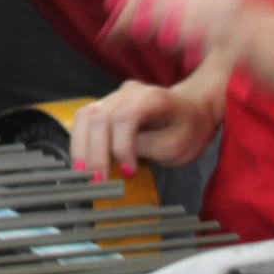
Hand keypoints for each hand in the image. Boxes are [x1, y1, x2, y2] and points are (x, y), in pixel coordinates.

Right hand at [71, 81, 219, 180]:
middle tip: (98, 180)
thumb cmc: (188, 129)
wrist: (192, 111)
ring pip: (86, 116)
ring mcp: (116, 96)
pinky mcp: (106, 105)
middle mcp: (130, 92)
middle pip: (101, 116)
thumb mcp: (176, 145)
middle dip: (96, 152)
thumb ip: (146, 147)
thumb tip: (116, 157)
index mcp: (153, 98)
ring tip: (83, 172)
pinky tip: (83, 162)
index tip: (128, 173)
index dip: (122, 147)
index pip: (125, 117)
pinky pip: (85, 120)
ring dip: (81, 146)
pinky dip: (81, 141)